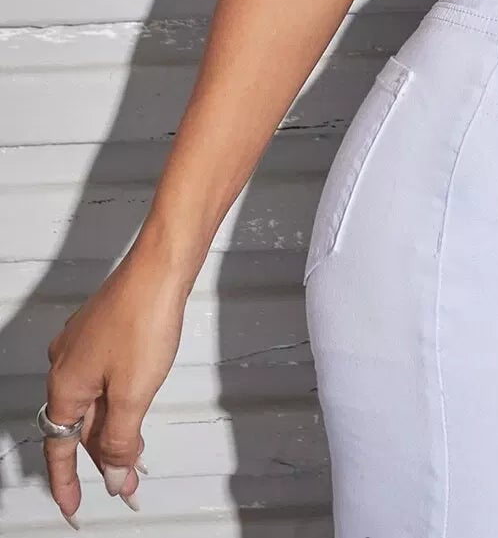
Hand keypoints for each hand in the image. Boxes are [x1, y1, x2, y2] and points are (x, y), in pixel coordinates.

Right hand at [42, 241, 188, 527]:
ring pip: (95, 402)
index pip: (59, 448)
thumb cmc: (143, 318)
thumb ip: (122, 440)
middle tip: (126, 486)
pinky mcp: (104, 330)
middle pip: (80, 426)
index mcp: (65, 384)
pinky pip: (105, 379)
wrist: (161, 266)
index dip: (67, 481)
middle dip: (102, 459)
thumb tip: (115, 477)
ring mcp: (84, 345)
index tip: (74, 507)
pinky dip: (119, 403)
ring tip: (137, 459)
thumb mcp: (133, 394)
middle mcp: (66, 364)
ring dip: (115, 432)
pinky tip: (137, 414)